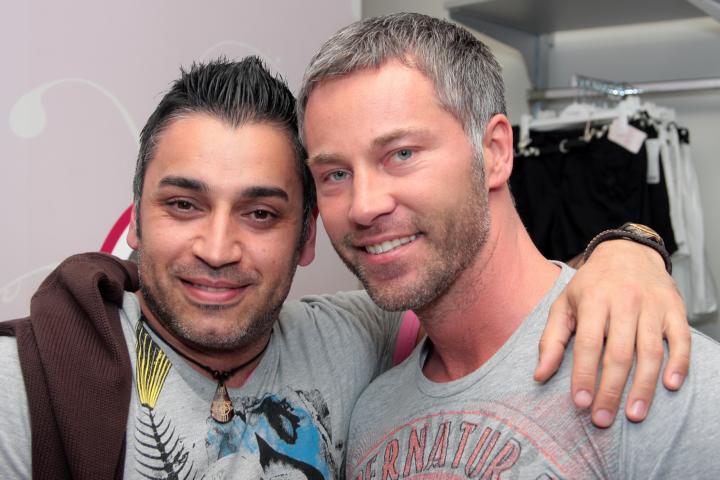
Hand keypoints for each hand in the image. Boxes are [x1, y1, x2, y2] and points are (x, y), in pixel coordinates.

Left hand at [534, 239, 689, 427]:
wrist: (628, 252)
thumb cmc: (592, 285)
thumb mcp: (564, 304)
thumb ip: (551, 340)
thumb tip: (539, 375)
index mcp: (594, 300)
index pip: (588, 344)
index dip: (584, 375)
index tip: (579, 403)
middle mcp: (624, 301)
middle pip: (619, 353)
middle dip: (610, 390)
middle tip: (603, 419)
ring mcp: (652, 306)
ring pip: (650, 352)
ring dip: (643, 387)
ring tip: (633, 415)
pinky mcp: (674, 309)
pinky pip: (680, 340)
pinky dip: (678, 364)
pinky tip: (671, 387)